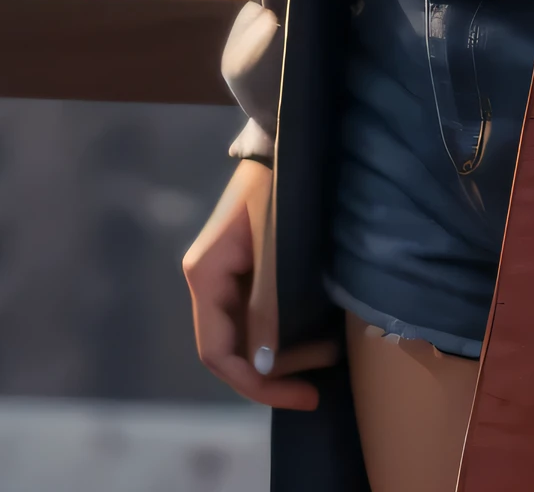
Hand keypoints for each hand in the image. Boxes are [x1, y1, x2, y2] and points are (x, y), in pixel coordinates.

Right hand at [182, 158, 340, 410]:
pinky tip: (315, 332)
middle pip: (232, 348)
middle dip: (275, 371)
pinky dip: (285, 330)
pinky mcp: (244, 268)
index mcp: (205, 276)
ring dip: (284, 353)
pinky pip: (258, 314)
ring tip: (327, 353)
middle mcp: (207, 281)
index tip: (302, 394)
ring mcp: (225, 275)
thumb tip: (261, 365)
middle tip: (320, 379)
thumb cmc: (280, 190)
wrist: (283, 138)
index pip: (217, 354)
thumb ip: (268, 307)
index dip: (257, 384)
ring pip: (247, 335)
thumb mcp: (277, 250)